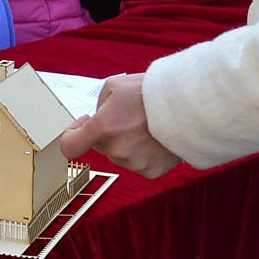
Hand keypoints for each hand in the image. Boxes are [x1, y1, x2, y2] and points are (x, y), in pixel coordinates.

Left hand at [55, 73, 181, 178]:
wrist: (188, 106)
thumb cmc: (151, 92)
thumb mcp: (114, 86)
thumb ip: (99, 105)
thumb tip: (96, 118)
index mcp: (102, 128)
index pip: (70, 147)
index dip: (71, 136)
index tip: (81, 126)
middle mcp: (116, 150)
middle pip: (100, 145)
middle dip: (106, 132)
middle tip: (126, 116)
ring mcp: (134, 163)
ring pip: (120, 154)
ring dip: (125, 142)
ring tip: (145, 125)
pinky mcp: (151, 171)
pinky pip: (137, 163)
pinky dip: (142, 153)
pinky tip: (153, 138)